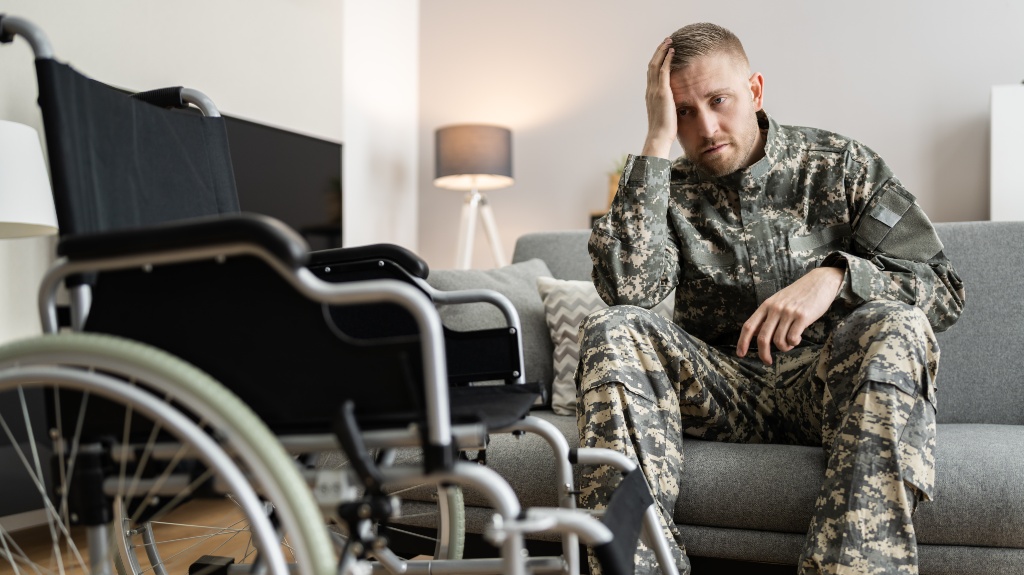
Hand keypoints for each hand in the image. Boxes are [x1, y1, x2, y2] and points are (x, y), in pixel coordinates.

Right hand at [641, 38, 676, 158]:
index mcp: (650, 96)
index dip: (656, 62)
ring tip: (669, 41)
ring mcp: (655, 90)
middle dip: (658, 52)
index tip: (663, 53)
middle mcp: (650, 90)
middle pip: (651, 65)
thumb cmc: (664, 131)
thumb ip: (669, 107)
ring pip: (655, 65)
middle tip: (665, 42)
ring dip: (662, 51)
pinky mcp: (662, 92)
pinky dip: (667, 59)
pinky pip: (663, 70)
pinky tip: (673, 51)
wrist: (659, 136)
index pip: (652, 74)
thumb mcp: (666, 115)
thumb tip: (677, 107)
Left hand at [736, 267, 843, 364]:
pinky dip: (794, 343)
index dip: (742, 342)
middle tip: (767, 361)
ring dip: (784, 347)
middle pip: (762, 338)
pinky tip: (798, 338)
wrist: (820, 281)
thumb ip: (768, 316)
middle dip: (763, 354)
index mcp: (766, 305)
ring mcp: (788, 313)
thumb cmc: (798, 294)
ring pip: (779, 341)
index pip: (749, 326)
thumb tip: (756, 334)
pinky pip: (792, 338)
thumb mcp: (778, 301)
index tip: (740, 354)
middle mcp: (775, 309)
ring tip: (790, 343)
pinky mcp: (802, 317)